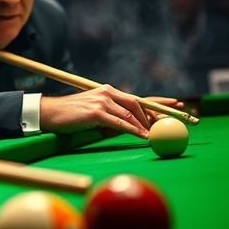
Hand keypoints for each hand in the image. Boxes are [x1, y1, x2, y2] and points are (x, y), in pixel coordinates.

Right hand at [39, 85, 180, 138]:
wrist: (50, 114)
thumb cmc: (71, 116)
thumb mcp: (95, 114)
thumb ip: (112, 116)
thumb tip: (132, 128)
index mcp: (108, 91)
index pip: (138, 96)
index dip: (159, 101)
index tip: (178, 105)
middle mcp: (107, 92)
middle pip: (138, 103)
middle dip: (156, 115)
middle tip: (171, 125)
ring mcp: (102, 101)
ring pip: (130, 113)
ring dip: (145, 126)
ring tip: (156, 136)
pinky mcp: (96, 112)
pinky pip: (120, 122)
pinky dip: (133, 130)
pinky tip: (142, 136)